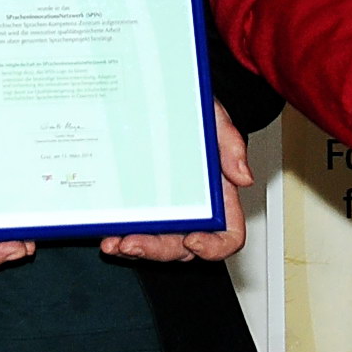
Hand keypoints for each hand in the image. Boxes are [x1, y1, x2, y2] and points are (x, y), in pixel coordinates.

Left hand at [103, 103, 252, 262]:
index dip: (213, 247)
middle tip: (133, 243)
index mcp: (220, 199)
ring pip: (156, 245)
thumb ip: (231, 146)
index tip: (192, 239)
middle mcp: (195, 212)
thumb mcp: (216, 121)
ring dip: (134, 249)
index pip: (227, 236)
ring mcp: (169, 213)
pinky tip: (107, 232)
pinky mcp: (144, 208)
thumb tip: (244, 178)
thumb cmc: (198, 118)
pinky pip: (135, 231)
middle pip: (183, 248)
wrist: (169, 101)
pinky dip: (120, 236)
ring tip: (114, 242)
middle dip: (156, 250)